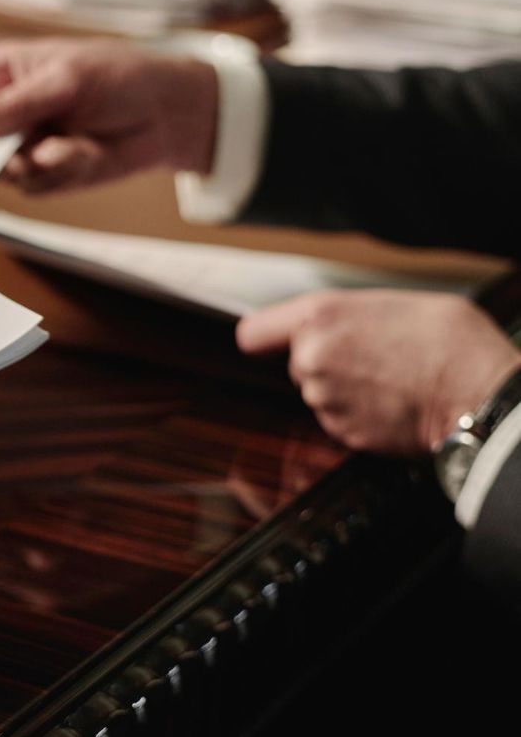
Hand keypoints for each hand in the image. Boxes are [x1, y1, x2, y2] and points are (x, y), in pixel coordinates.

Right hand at [0, 38, 218, 192]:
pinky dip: (58, 172)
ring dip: (28, 162)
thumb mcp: (63, 81)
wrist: (170, 115)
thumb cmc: (117, 77)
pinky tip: (81, 153)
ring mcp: (22, 146)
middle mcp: (4, 113)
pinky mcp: (46, 174)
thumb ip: (11, 106)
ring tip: (61, 145)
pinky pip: (33, 185)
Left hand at [238, 291, 520, 456]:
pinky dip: (361, 417)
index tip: (274, 344)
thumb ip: (350, 315)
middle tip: (373, 358)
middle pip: (298, 365)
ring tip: (391, 380)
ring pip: (320, 395)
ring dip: (345, 391)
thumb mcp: (396, 302)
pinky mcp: (344, 434)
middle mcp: (312, 359)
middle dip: (326, 363)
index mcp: (320, 318)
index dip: (266, 340)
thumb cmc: (452, 342)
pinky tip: (394, 404)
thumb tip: (339, 325)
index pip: (254, 333)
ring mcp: (326, 401)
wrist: (483, 394)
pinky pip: (341, 422)